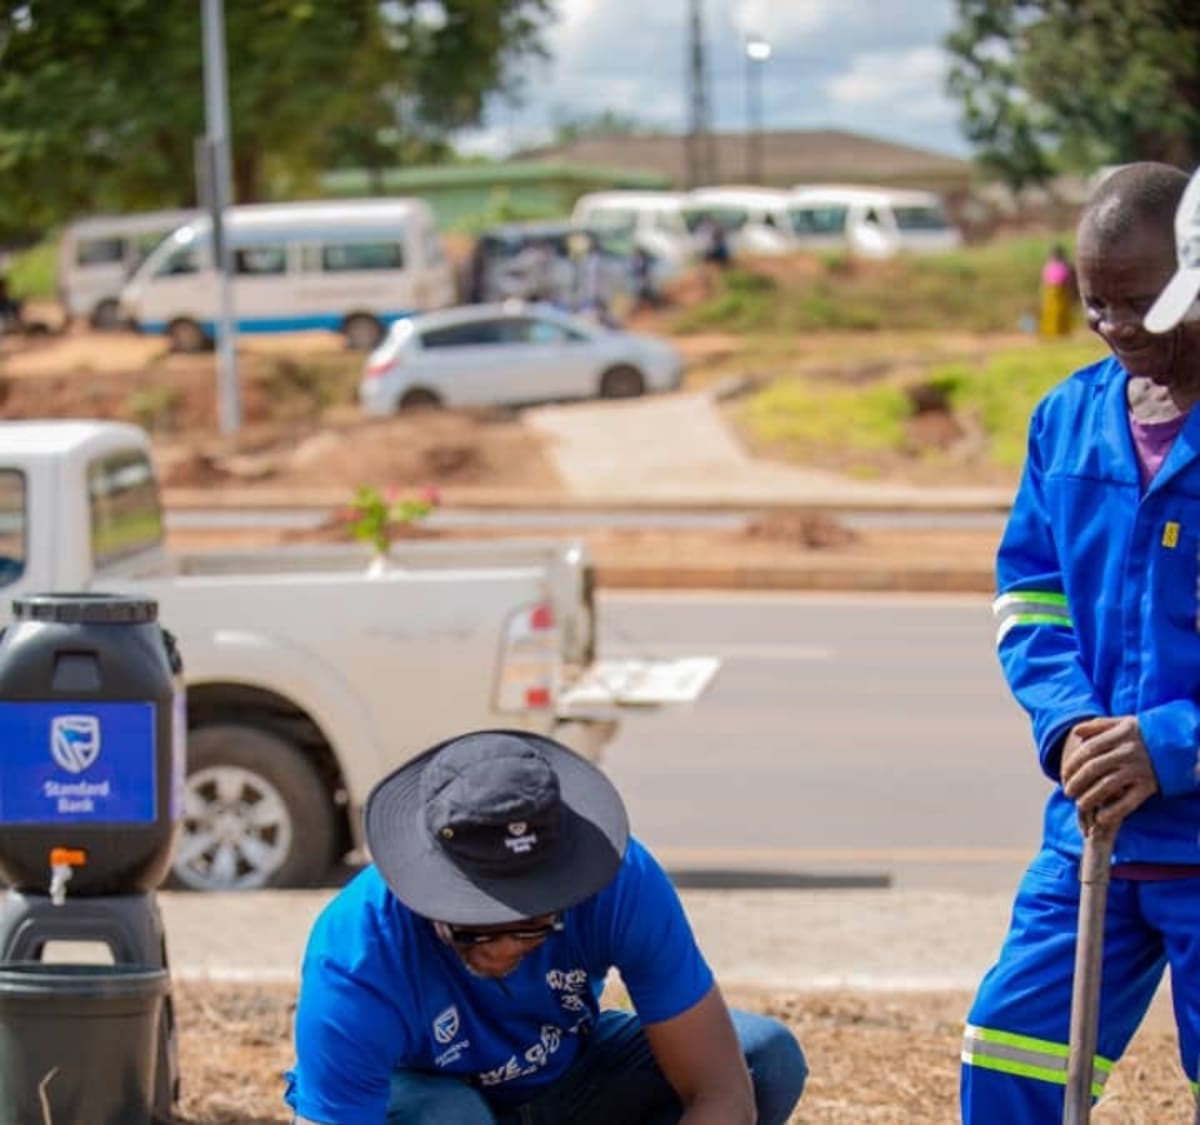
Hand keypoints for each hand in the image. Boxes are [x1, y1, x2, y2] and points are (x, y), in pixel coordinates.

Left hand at [1061, 715, 1158, 830]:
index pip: (1088, 750)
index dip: (1073, 763)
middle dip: (1077, 781)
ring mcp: (1138, 770)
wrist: (1176, 742)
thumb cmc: (1142, 733)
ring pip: (1108, 786)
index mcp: (1119, 736)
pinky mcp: (1148, 786)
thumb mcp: (1122, 723)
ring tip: (1079, 804)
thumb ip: (1098, 726)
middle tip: (1067, 792)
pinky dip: (1114, 811)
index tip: (1063, 775)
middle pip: (1094, 768)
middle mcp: (1127, 753)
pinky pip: (1129, 801)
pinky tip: (1101, 817)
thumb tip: (1076, 731)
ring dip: (1090, 797)